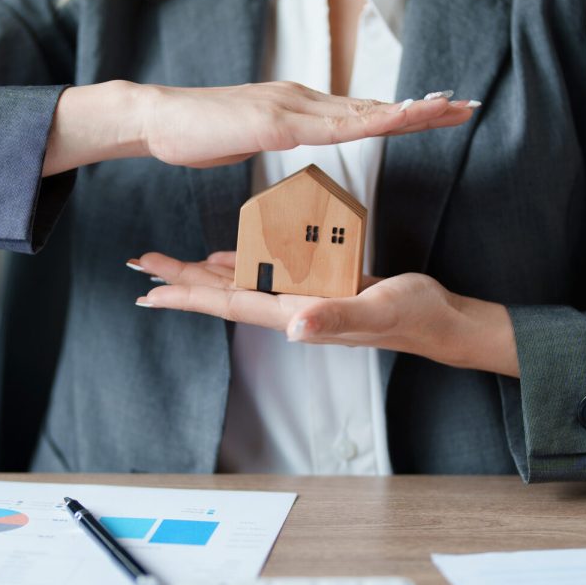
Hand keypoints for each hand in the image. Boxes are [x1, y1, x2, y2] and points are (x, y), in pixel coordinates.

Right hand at [42, 80, 476, 175]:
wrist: (156, 118)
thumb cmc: (198, 132)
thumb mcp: (249, 136)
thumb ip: (278, 135)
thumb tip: (296, 142)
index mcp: (300, 108)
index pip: (360, 112)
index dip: (401, 112)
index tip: (439, 111)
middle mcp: (303, 100)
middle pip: (373, 106)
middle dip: (422, 108)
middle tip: (466, 105)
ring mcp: (290, 107)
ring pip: (361, 112)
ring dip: (407, 111)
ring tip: (447, 109)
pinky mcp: (274, 121)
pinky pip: (329, 126)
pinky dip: (367, 123)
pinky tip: (394, 122)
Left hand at [127, 251, 519, 377]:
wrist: (440, 321)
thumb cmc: (413, 316)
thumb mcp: (377, 310)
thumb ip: (336, 317)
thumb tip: (293, 327)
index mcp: (297, 313)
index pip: (230, 304)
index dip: (188, 296)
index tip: (150, 290)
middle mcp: (292, 308)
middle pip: (225, 294)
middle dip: (183, 282)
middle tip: (144, 263)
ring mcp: (305, 297)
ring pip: (243, 283)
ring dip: (206, 275)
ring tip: (173, 263)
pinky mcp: (320, 284)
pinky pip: (271, 274)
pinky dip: (245, 265)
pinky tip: (229, 257)